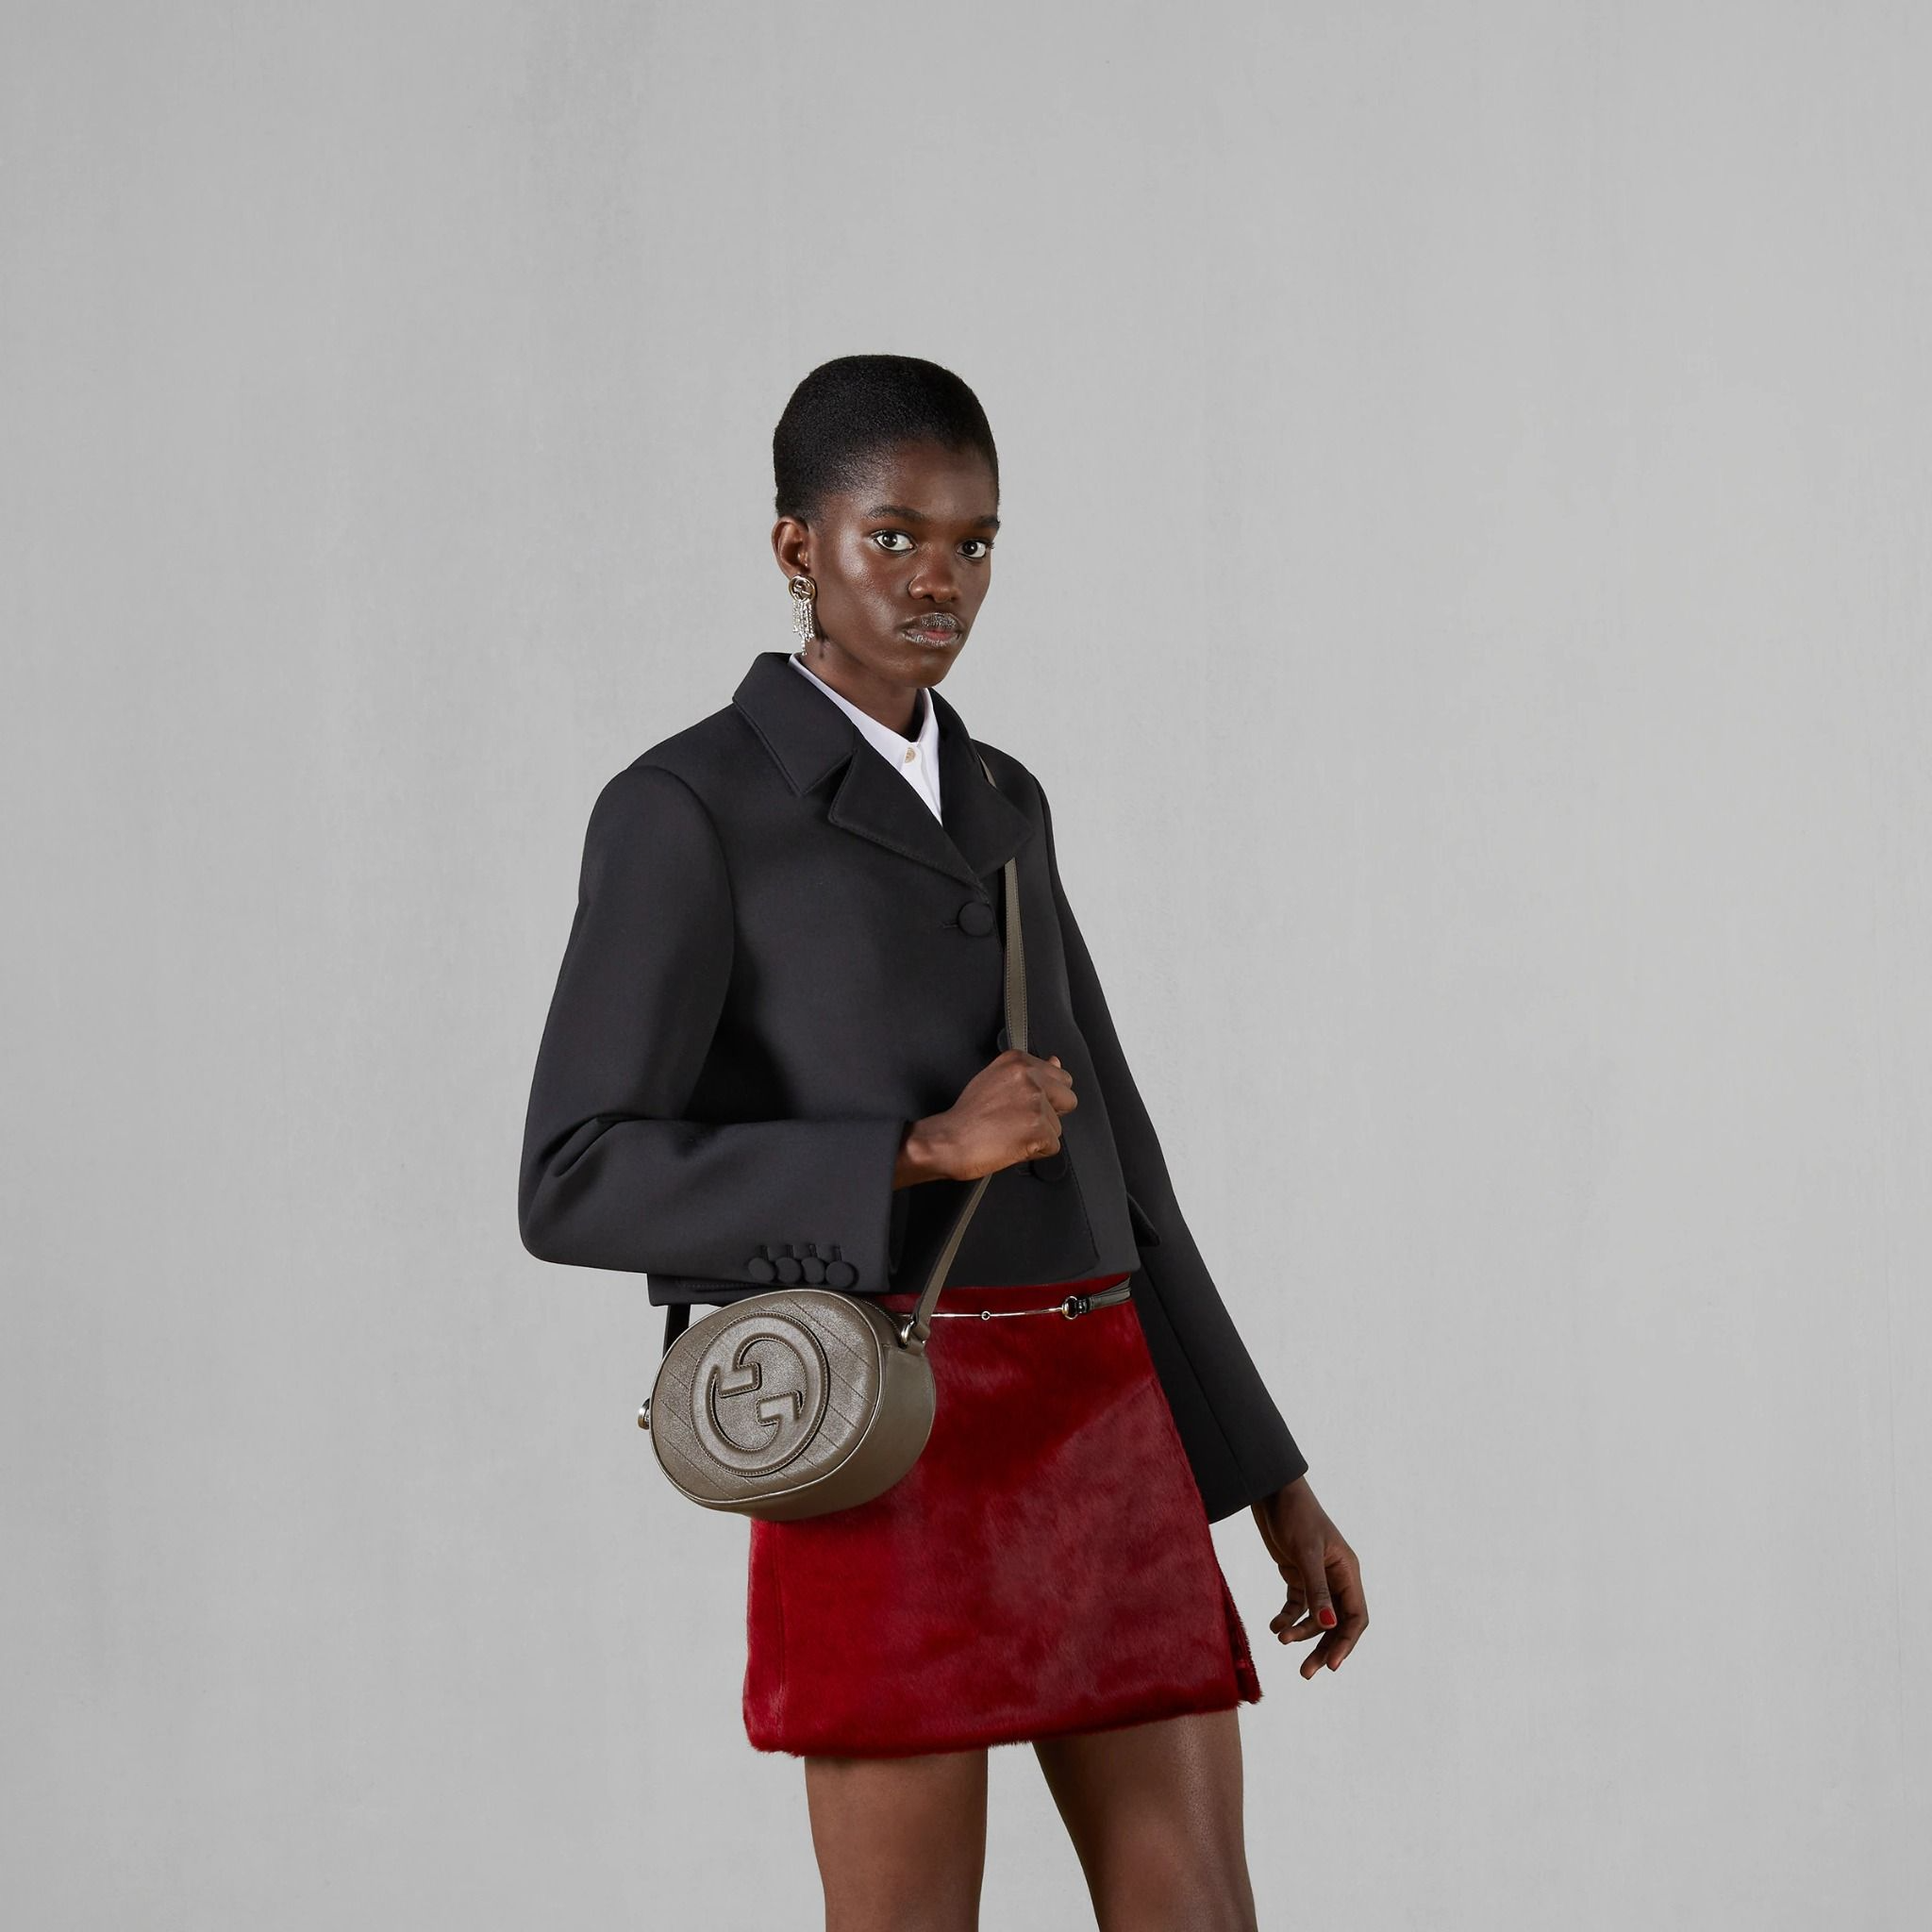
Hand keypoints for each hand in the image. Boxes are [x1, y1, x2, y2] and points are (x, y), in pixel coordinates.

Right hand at [895, 1050, 1076, 1184]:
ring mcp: (1035, 1103)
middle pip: (1068, 1098)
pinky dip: (1035, 1152)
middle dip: (1051, 1113)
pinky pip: (1052, 1147)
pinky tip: (1012, 1145)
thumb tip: (1057, 1062)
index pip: (1059, 1077)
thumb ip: (1030, 1072)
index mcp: (1018, 1061)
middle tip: (1019, 1121)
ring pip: (1058, 1126)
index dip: (1046, 1096)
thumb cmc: (967, 1116)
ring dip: (1039, 1135)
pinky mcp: (1038, 1130)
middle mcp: (1029, 1077)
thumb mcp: (996, 1080)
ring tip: (1010, 1133)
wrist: (948, 1141)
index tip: (1023, 1105)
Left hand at [1252, 1478, 1366, 1678]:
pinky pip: (1296, 1606)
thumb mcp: (1305, 1552)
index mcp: (1347, 1572)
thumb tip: (1328, 1626)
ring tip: (1280, 1639)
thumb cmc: (1295, 1515)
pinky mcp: (1296, 1575)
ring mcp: (1316, 1578)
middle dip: (1323, 1648)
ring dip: (1301, 1634)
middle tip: (1306, 1673)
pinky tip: (1274, 1626)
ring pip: (1316, 1618)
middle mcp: (1336, 1578)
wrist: (1270, 1492)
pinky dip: (1287, 1618)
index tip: (1332, 1666)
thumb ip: (1316, 1589)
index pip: (1356, 1617)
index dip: (1346, 1643)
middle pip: (1336, 1624)